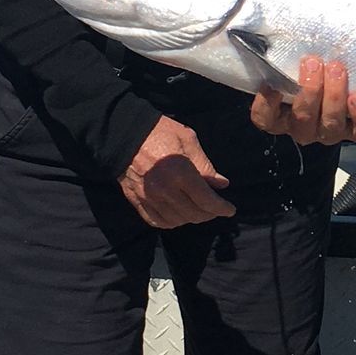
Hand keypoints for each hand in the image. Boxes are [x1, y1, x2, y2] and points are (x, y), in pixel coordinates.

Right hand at [119, 118, 234, 226]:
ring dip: (192, 219)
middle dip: (209, 214)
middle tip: (215, 208)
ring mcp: (150, 198)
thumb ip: (206, 165)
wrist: (125, 133)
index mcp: (181, 172)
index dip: (221, 208)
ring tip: (199, 211)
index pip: (206, 200)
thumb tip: (222, 184)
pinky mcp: (137, 201)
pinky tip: (179, 216)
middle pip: (194, 214)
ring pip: (177, 221)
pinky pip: (157, 221)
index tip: (230, 210)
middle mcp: (165, 190)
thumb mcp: (188, 139)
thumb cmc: (160, 131)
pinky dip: (171, 223)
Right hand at [250, 57, 355, 147]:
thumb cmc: (310, 64)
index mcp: (280, 114)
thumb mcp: (289, 57)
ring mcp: (329, 131)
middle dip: (308, 91)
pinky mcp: (355, 131)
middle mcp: (303, 127)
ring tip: (337, 70)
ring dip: (334, 96)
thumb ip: (279, 50)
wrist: (339, 72)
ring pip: (330, 124)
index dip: (267, 104)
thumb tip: (262, 20)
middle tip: (312, 63)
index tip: (271, 83)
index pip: (265, 117)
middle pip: (302, 118)